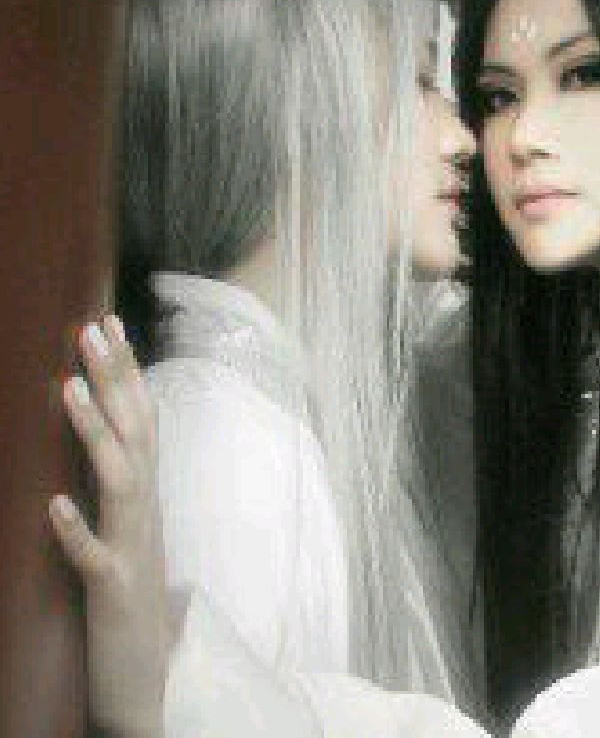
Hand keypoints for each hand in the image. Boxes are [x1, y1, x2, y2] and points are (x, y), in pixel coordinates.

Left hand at [49, 315, 168, 737]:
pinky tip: (53, 504)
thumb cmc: (133, 590)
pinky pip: (95, 556)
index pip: (141, 416)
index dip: (127, 369)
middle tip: (92, 330)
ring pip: (119, 478)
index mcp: (147, 490)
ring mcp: (133, 544)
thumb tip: (109, 432)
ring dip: (95, 432)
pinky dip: (77, 529)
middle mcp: (146, 507)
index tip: (108, 322)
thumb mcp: (129, 523)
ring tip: (68, 390)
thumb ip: (121, 478)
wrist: (154, 669)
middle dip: (115, 378)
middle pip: (135, 432)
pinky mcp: (114, 588)